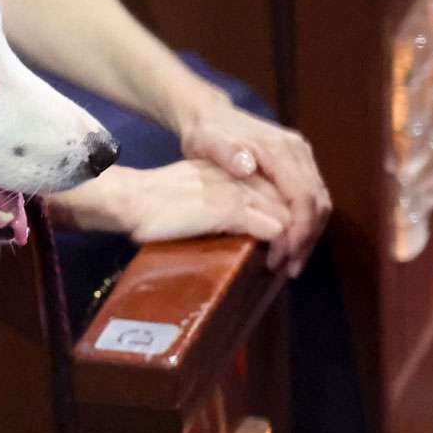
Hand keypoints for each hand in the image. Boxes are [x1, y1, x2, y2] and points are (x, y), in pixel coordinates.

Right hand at [43, 161, 291, 251]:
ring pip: (289, 216)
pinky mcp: (230, 211)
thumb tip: (238, 221)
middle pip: (291, 202)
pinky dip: (280, 248)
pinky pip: (273, 229)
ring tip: (287, 265)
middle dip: (299, 233)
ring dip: (293, 244)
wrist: (132, 199)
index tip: (289, 242)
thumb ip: (222, 197)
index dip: (291, 216)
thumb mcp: (197, 189)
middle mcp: (242, 176)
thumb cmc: (155, 202)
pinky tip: (273, 262)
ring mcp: (238, 192)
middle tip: (294, 260)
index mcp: (236, 167)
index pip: (280, 189)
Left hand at [176, 97, 329, 276]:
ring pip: (318, 204)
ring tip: (288, 264)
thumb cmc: (206, 132)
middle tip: (288, 269)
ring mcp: (300, 160)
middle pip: (317, 204)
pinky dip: (302, 225)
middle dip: (306, 240)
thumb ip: (225, 152)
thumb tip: (247, 165)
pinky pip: (308, 200)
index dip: (298, 230)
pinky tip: (287, 245)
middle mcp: (299, 153)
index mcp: (282, 149)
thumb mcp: (208, 141)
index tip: (284, 257)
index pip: (303, 196)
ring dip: (307, 237)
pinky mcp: (296, 167)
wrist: (210, 116)